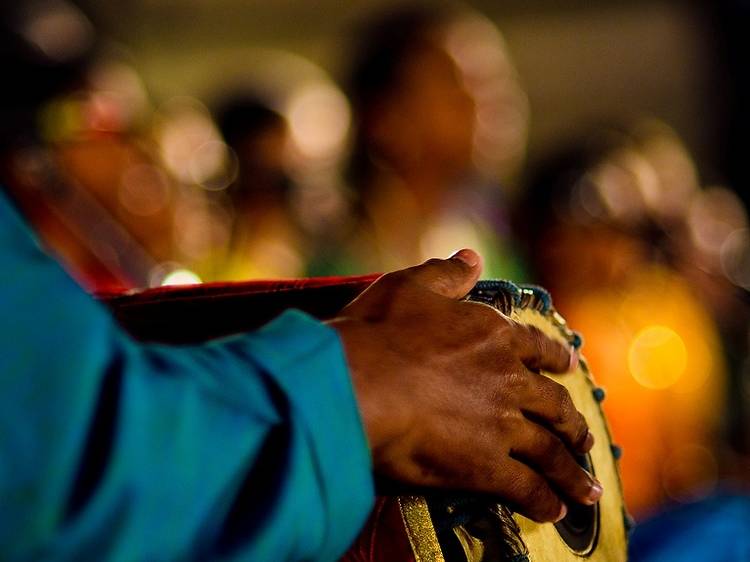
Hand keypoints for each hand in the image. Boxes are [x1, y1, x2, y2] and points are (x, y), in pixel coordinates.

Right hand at [329, 249, 601, 522]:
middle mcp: (508, 380)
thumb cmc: (377, 334)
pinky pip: (526, 488)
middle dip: (572, 424)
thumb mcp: (409, 287)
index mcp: (493, 336)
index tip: (569, 368)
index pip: (537, 348)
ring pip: (550, 451)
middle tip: (584, 437)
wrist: (357, 385)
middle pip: (554, 405)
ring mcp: (502, 425)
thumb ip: (446, 274)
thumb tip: (472, 258)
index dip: (555, 359)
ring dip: (571, 471)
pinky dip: (543, 501)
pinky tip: (553, 511)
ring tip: (586, 488)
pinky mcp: (487, 466)